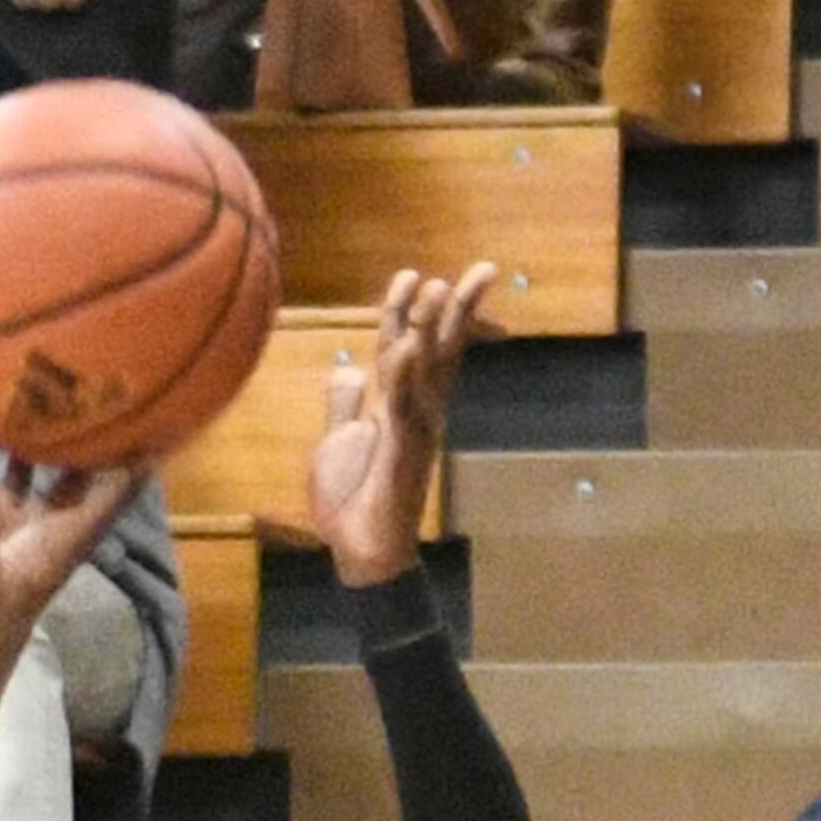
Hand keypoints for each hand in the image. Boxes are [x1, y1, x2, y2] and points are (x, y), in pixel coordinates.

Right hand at [0, 387, 147, 623]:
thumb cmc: (42, 562)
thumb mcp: (90, 519)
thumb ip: (120, 486)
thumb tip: (158, 448)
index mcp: (47, 509)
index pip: (61, 463)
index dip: (70, 432)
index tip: (79, 391)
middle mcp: (10, 500)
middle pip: (13, 451)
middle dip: (19, 418)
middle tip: (24, 372)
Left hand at [306, 262, 492, 595]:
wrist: (360, 552)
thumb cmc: (353, 500)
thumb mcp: (338, 441)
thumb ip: (344, 405)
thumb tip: (348, 370)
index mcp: (397, 406)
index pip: (406, 347)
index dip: (406, 310)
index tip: (412, 273)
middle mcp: (415, 412)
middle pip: (438, 350)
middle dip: (456, 309)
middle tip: (483, 268)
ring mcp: (414, 431)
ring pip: (427, 371)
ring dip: (433, 329)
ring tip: (442, 287)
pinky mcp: (403, 454)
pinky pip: (403, 409)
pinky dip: (401, 378)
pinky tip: (403, 347)